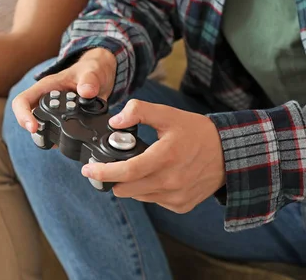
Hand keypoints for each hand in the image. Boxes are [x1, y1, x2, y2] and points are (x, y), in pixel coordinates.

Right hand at [12, 48, 116, 131]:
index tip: (33, 127)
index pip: (22, 101)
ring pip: (41, 129)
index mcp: (46, 87)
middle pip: (29, 119)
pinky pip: (56, 133)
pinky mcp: (63, 120)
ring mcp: (54, 112)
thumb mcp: (93, 71)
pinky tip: (76, 140)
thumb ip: (90, 80)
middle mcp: (46, 100)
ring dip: (50, 137)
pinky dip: (63, 140)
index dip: (23, 115)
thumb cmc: (91, 69)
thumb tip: (86, 92)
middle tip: (52, 139)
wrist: (100, 76)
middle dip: (36, 131)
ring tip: (67, 141)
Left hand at [82, 100, 224, 212]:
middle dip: (112, 179)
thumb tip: (115, 121)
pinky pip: (153, 201)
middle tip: (107, 167)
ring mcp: (177, 196)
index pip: (127, 171)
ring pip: (138, 196)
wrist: (229, 153)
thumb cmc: (197, 132)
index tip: (87, 170)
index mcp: (166, 157)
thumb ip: (139, 111)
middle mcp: (171, 181)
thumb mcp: (168, 114)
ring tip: (135, 168)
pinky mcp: (181, 205)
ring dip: (130, 185)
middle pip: (126, 189)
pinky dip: (147, 190)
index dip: (104, 172)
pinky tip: (155, 176)